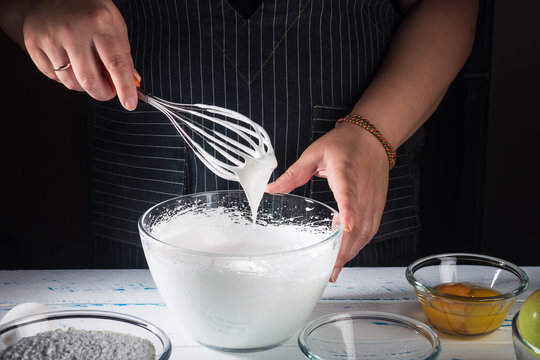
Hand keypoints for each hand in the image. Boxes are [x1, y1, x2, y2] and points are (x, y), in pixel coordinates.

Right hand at [21, 0, 137, 109]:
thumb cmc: (87, 8)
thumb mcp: (113, 23)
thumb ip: (123, 53)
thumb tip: (132, 82)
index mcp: (98, 23)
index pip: (115, 63)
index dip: (124, 87)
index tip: (130, 104)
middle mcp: (73, 31)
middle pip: (90, 80)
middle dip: (103, 93)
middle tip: (109, 91)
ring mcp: (50, 38)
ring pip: (71, 83)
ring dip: (84, 86)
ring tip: (88, 70)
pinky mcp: (33, 44)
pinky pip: (54, 77)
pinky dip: (66, 78)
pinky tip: (70, 63)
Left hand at [266, 123, 389, 281]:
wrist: (373, 138)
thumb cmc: (344, 144)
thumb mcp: (314, 153)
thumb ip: (293, 174)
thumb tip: (271, 189)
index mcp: (346, 173)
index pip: (348, 193)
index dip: (348, 210)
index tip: (345, 225)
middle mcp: (363, 189)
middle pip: (358, 222)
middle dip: (344, 248)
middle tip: (329, 270)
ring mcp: (373, 199)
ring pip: (365, 231)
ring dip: (351, 251)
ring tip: (335, 269)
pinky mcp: (377, 206)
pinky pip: (370, 230)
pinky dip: (358, 245)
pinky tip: (345, 254)